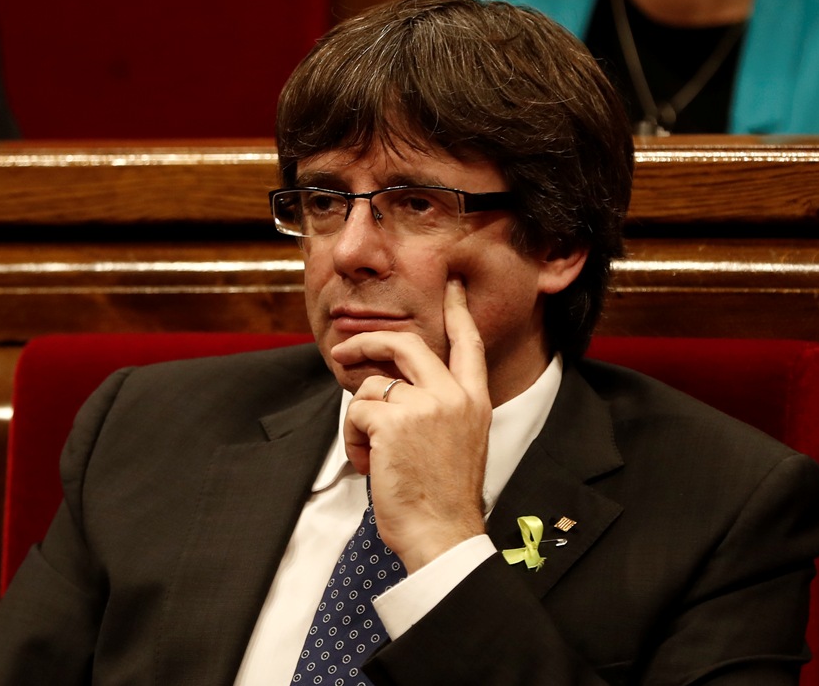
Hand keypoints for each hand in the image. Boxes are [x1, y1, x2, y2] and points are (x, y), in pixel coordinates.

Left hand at [329, 277, 491, 572]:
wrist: (443, 533)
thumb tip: (391, 387)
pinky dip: (352, 439)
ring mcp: (425, 405)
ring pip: (370, 387)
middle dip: (367, 344)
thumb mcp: (460, 441)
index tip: (453, 286)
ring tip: (371, 454)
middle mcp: (453, 395)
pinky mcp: (394, 421)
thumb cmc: (444, 497)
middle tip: (343, 351)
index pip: (468, 343)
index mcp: (475, 401)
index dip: (458, 311)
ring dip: (359, 421)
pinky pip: (355, 412)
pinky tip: (367, 464)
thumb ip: (438, 407)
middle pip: (405, 344)